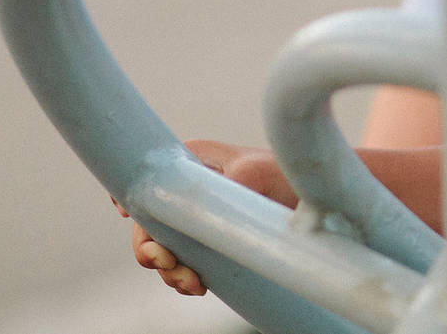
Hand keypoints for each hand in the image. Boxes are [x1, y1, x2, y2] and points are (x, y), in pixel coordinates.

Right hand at [119, 139, 293, 296]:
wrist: (315, 203)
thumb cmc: (284, 175)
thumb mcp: (255, 171)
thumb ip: (221, 184)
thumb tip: (191, 209)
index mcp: (190, 162)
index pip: (147, 177)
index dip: (132, 198)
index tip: (130, 215)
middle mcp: (187, 190)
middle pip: (147, 222)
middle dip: (149, 248)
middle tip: (169, 263)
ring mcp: (194, 219)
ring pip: (162, 249)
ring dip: (169, 270)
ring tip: (192, 282)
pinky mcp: (207, 243)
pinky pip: (181, 265)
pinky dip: (182, 279)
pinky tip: (197, 285)